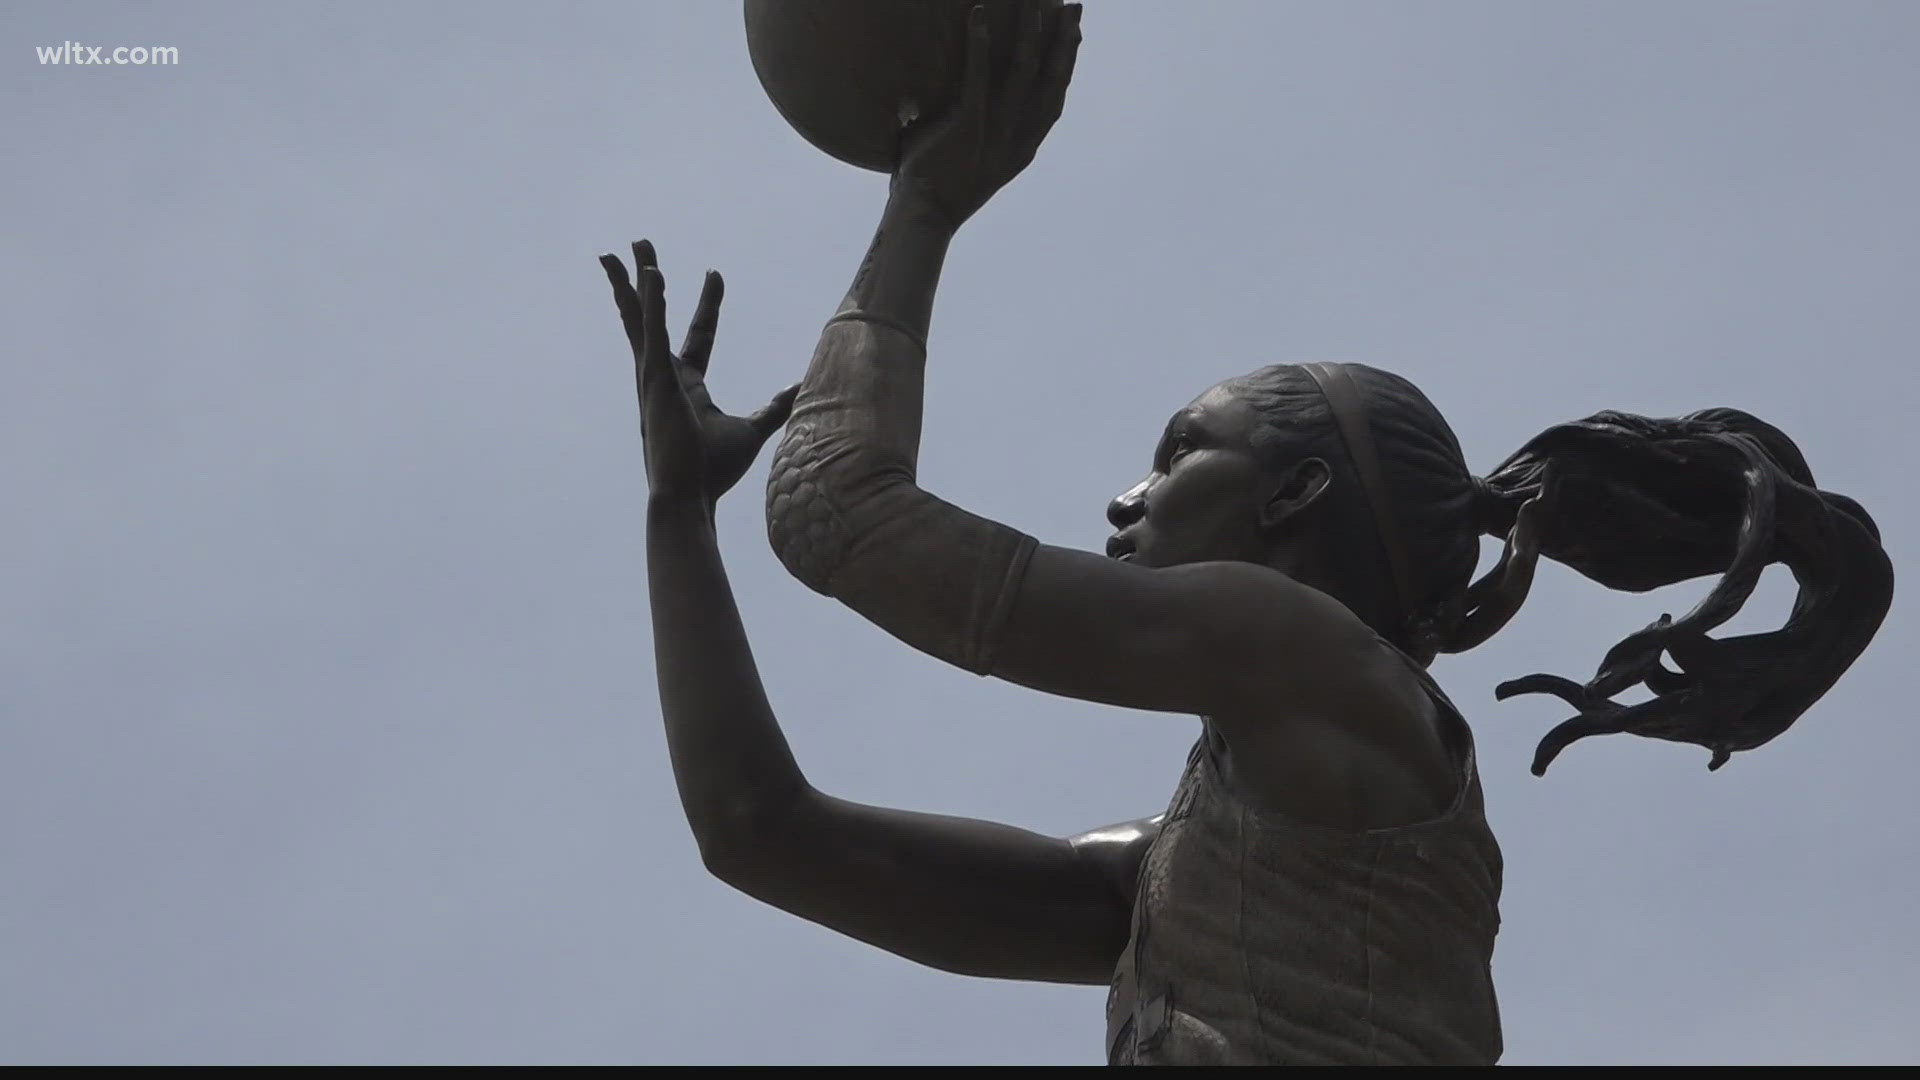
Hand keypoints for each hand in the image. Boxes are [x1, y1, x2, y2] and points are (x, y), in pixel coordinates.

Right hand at [600, 240, 797, 506]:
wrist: (689, 496)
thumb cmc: (713, 471)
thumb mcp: (752, 429)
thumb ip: (775, 407)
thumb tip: (802, 390)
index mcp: (687, 385)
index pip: (699, 335)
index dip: (708, 304)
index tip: (715, 273)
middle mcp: (663, 375)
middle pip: (652, 316)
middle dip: (646, 279)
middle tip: (641, 245)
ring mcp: (654, 376)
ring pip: (641, 316)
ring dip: (636, 278)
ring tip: (633, 243)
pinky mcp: (654, 380)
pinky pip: (652, 332)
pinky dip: (651, 302)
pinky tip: (652, 274)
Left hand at [893, 2, 1082, 228]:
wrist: (922, 219)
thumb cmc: (933, 191)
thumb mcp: (964, 160)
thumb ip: (968, 131)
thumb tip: (936, 101)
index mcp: (1021, 150)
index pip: (1053, 101)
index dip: (1067, 66)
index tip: (1074, 37)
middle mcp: (1017, 139)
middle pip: (1052, 79)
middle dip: (1065, 39)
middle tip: (1073, 6)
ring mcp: (995, 131)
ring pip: (1024, 70)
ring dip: (1031, 30)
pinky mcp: (968, 124)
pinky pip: (979, 76)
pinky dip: (980, 43)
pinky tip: (978, 14)